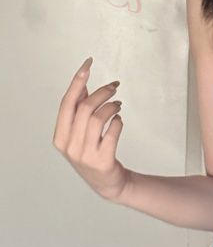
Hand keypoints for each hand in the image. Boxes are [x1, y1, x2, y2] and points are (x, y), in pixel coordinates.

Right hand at [53, 57, 128, 201]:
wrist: (108, 183)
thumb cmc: (93, 153)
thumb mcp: (79, 134)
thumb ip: (79, 111)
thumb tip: (83, 84)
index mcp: (60, 136)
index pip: (67, 102)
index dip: (78, 80)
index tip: (88, 63)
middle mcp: (69, 146)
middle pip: (84, 108)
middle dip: (101, 92)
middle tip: (114, 86)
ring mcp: (85, 155)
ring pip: (98, 118)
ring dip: (111, 106)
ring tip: (118, 104)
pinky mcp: (103, 160)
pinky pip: (112, 133)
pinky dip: (117, 123)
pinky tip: (119, 121)